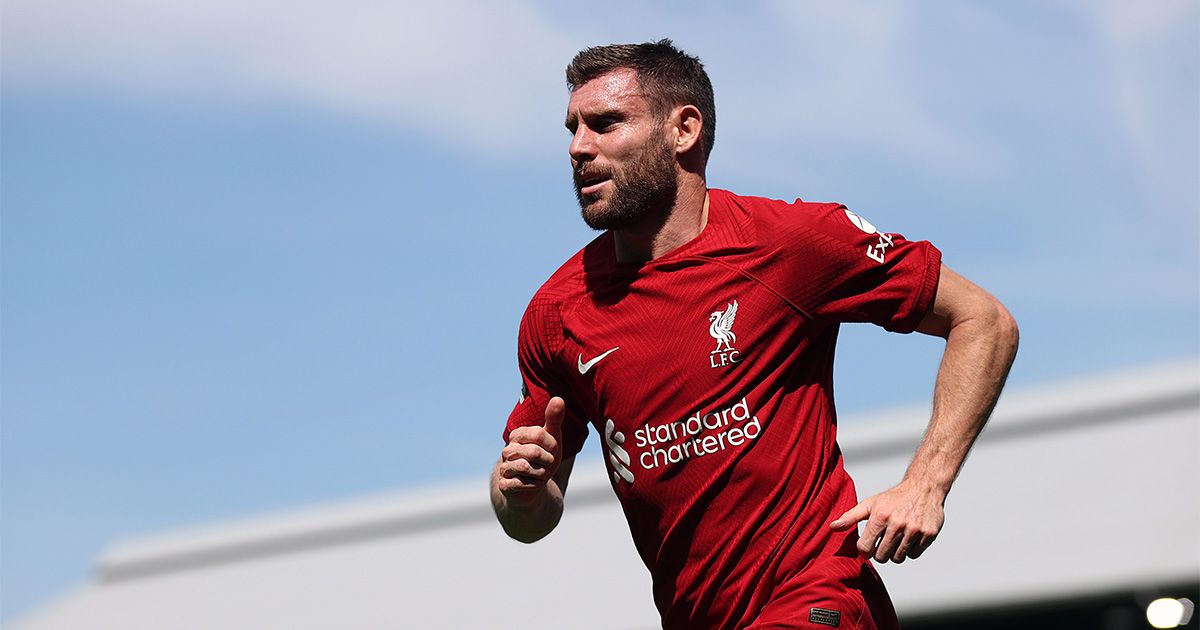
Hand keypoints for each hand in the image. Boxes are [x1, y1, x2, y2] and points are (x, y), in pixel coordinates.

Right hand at [495, 397, 564, 506]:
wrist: (535, 486)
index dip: (552, 446)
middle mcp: (507, 450)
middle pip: (534, 452)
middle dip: (548, 462)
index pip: (539, 434)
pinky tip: (533, 484)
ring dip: (542, 474)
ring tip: (541, 474)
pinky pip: (522, 484)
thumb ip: (554, 419)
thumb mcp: (552, 439)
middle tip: (547, 465)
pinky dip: (534, 485)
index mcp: (518, 435)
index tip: (552, 451)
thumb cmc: (544, 459)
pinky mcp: (504, 485)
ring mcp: (504, 467)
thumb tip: (558, 398)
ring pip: (527, 468)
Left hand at [829, 480, 945, 563]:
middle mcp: (897, 524)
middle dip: (880, 553)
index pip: (865, 549)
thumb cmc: (893, 498)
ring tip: (896, 539)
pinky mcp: (928, 534)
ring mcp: (914, 530)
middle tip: (883, 542)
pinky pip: (914, 555)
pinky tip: (909, 537)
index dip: (865, 549)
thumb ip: (850, 517)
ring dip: (895, 552)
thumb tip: (832, 527)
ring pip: (898, 558)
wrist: (924, 488)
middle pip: (882, 557)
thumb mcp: (870, 504)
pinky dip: (910, 550)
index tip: (868, 544)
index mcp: (880, 516)